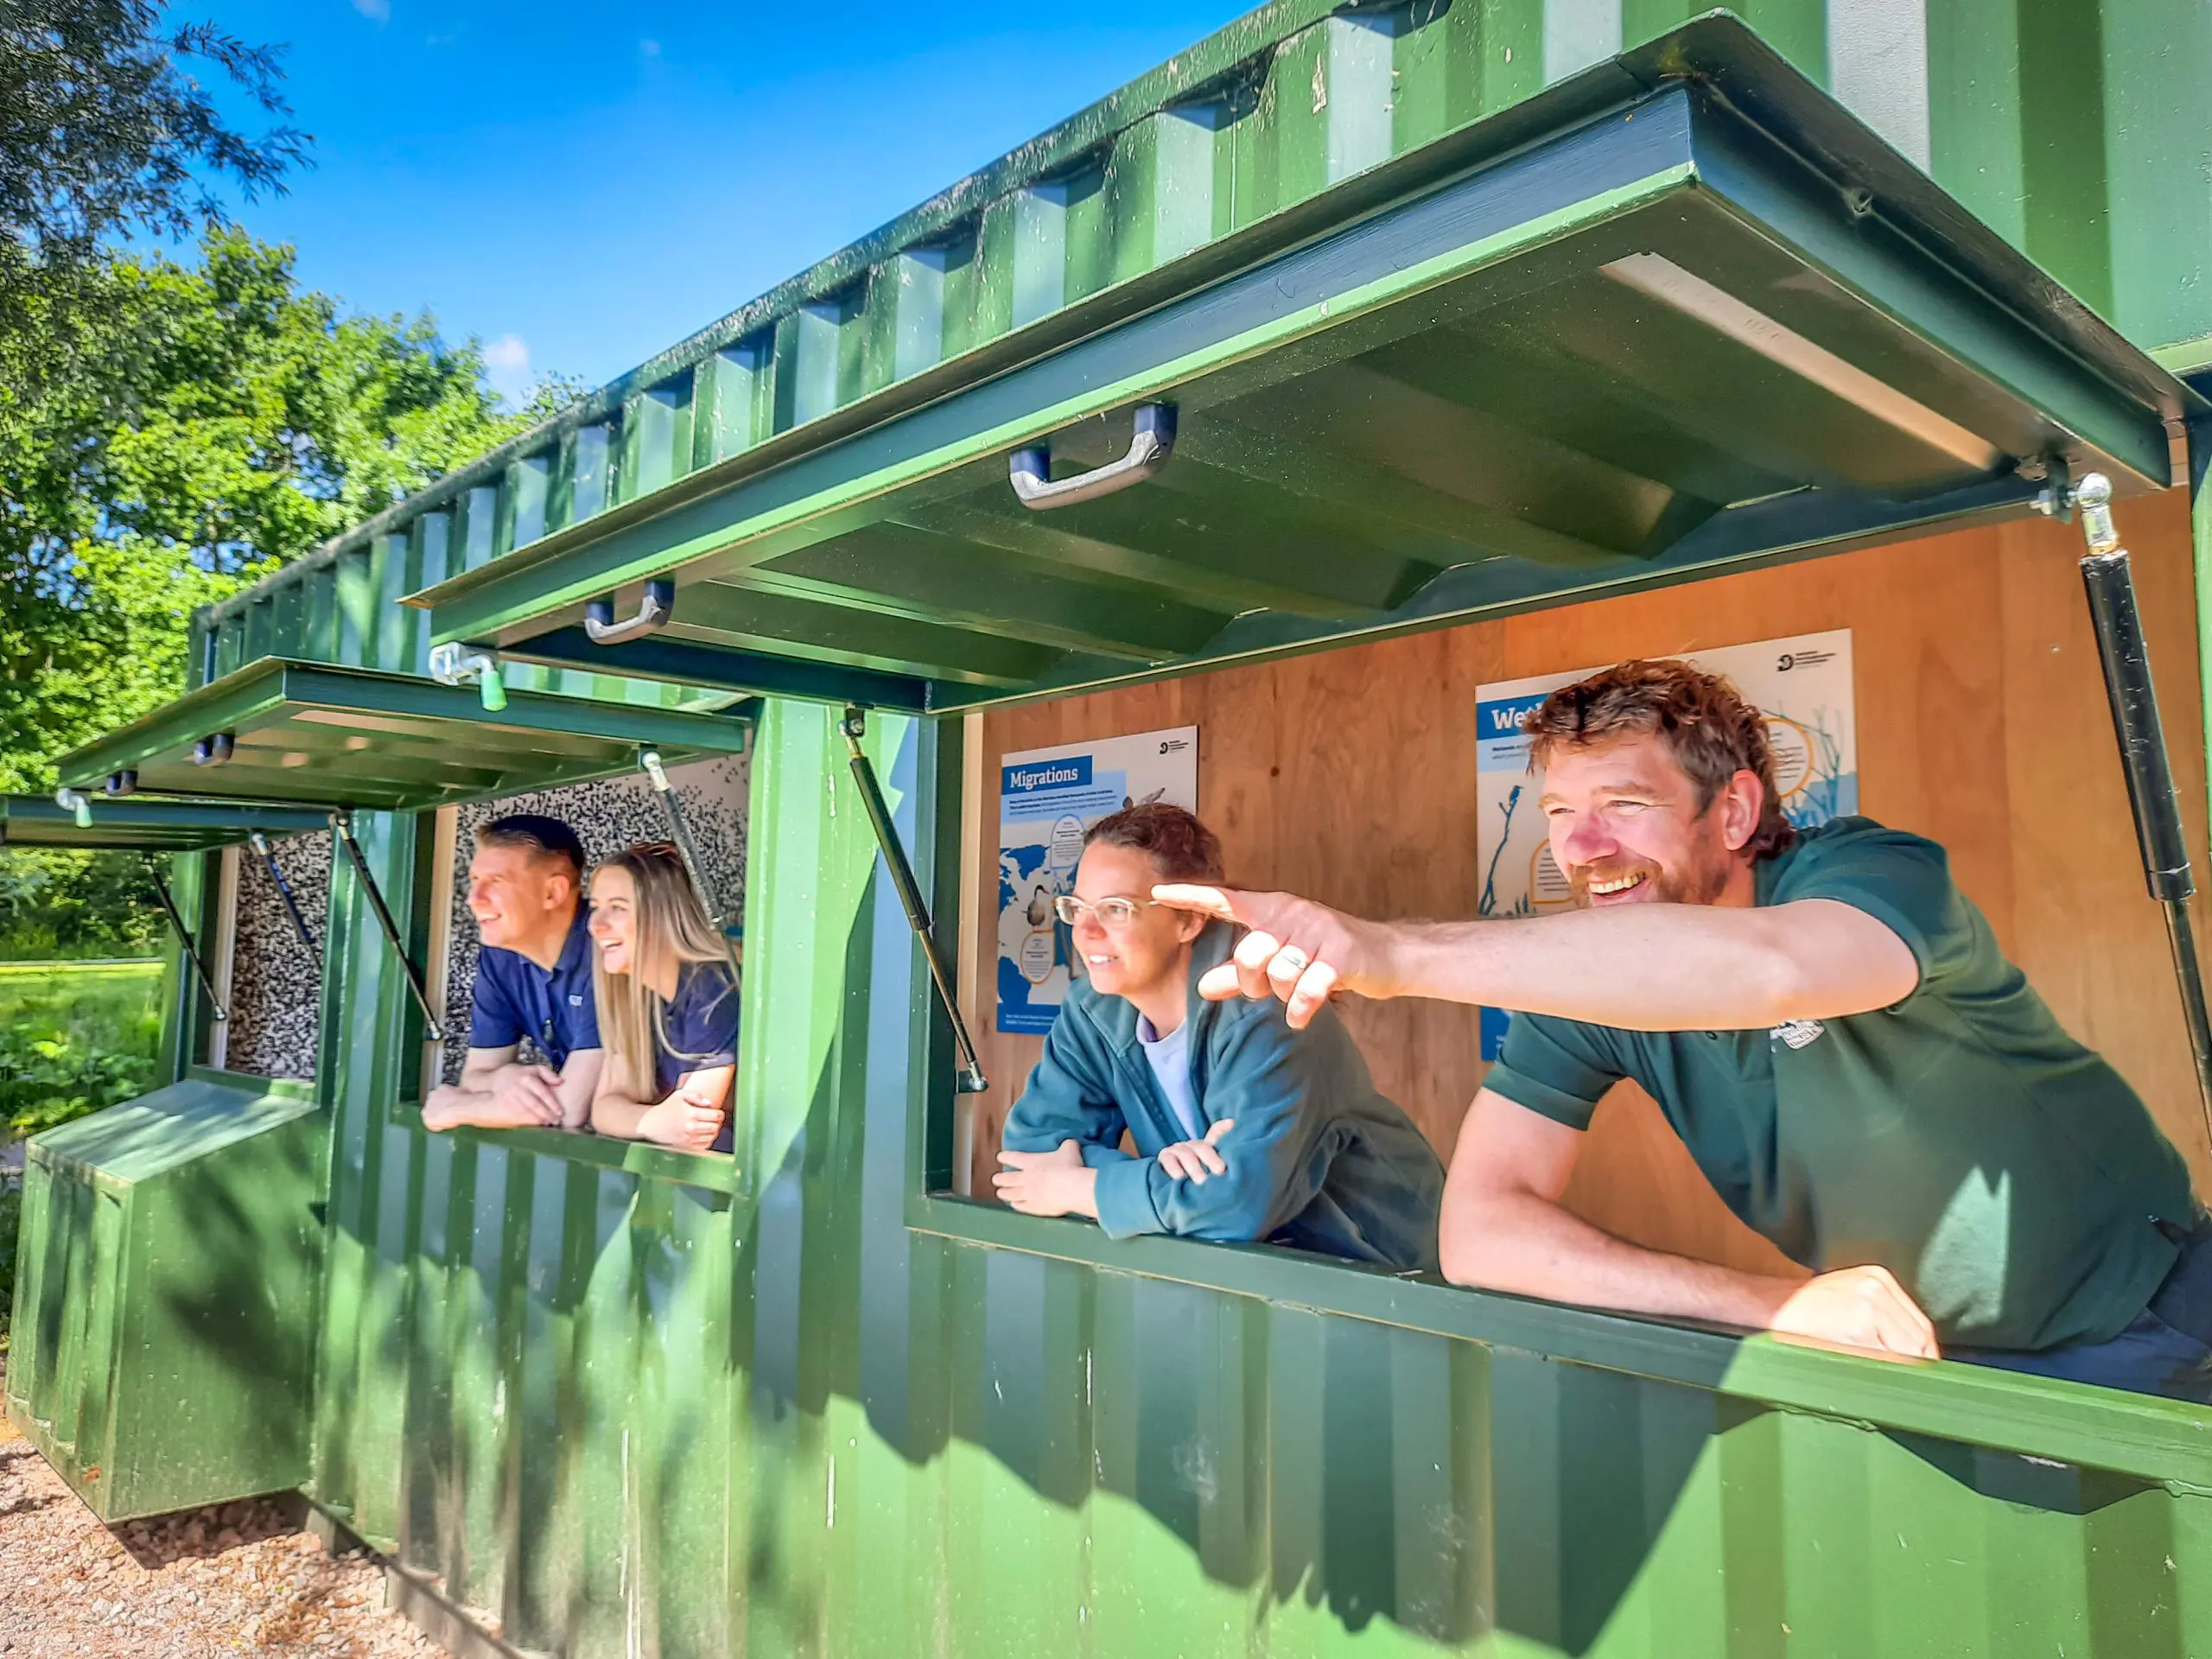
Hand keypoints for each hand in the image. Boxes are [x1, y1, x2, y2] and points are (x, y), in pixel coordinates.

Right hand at [487, 1062, 565, 1126]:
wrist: (495, 1078)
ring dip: (539, 1119)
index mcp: (528, 1078)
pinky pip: (520, 1115)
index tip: (561, 1112)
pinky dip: (530, 1120)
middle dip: (547, 1114)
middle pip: (535, 1104)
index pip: (543, 1093)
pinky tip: (538, 1122)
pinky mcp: (506, 1105)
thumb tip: (561, 1082)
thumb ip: (548, 1074)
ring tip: (549, 1122)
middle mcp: (519, 1088)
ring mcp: (511, 1098)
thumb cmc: (520, 1074)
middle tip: (557, 1121)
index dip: (552, 1104)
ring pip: (527, 1112)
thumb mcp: (534, 1069)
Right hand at [635, 1093, 724, 1151]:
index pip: (716, 1115)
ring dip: (714, 1131)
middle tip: (715, 1119)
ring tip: (710, 1126)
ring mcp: (689, 1138)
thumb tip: (709, 1103)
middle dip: (718, 1122)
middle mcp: (691, 1127)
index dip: (720, 1113)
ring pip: (711, 1137)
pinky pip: (705, 1145)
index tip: (718, 1112)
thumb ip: (696, 1095)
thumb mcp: (679, 1095)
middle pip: (715, 1127)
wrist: (652, 1124)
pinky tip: (704, 1134)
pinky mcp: (686, 1146)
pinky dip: (708, 1140)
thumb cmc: (666, 1108)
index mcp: (691, 1114)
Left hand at [993, 1139, 1093, 1216]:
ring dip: (1003, 1193)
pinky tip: (1013, 1205)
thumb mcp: (1070, 1148)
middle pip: (1007, 1179)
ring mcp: (1028, 1194)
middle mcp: (1025, 1178)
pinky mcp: (1034, 1207)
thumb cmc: (1069, 1166)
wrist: (1071, 1188)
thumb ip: (1067, 1145)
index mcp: (1031, 1162)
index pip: (1013, 1158)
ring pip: (1010, 1194)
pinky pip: (1021, 1206)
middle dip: (999, 1179)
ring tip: (999, 1193)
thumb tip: (1069, 1142)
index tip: (1000, 1157)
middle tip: (995, 1179)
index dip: (1005, 1157)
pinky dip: (1015, 1205)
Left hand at [1152, 884, 1385, 1027]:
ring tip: (1298, 995)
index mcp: (1274, 910)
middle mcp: (1294, 913)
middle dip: (1253, 983)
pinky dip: (1301, 1009)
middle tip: (1268, 990)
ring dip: (1284, 996)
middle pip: (1250, 954)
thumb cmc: (1327, 957)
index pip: (1226, 900)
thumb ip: (1240, 975)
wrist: (1387, 956)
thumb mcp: (1281, 963)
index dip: (1191, 896)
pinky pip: (1307, 989)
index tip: (1158, 891)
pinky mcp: (1342, 954)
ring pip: (1279, 974)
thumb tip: (1201, 988)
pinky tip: (1301, 1018)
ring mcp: (1319, 931)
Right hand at [1157, 1119, 1234, 1183]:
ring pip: (1186, 1154)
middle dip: (1211, 1159)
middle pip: (1202, 1147)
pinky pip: (1168, 1160)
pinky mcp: (1164, 1157)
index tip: (1231, 1126)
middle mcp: (1191, 1146)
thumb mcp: (1211, 1173)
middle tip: (1220, 1171)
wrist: (1170, 1192)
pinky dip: (1173, 1168)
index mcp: (1206, 1148)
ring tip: (1201, 1180)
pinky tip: (1179, 1177)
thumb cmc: (1197, 1181)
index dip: (1222, 1130)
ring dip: (1194, 1167)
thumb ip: (1220, 1160)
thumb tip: (1232, 1127)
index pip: (1215, 1133)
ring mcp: (1177, 1150)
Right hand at [1767, 1265, 1939, 1359]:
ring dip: (1897, 1370)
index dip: (1924, 1354)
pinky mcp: (1856, 1329)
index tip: (1920, 1371)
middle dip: (1914, 1365)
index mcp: (1879, 1278)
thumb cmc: (1803, 1308)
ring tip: (1878, 1375)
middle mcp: (1877, 1288)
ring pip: (1905, 1353)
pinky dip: (1879, 1372)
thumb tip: (1914, 1354)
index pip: (1920, 1325)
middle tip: (1905, 1382)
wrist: (1768, 1308)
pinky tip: (1863, 1373)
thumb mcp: (1850, 1297)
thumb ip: (1882, 1317)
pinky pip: (1882, 1361)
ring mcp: (1867, 1307)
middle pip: (1919, 1339)